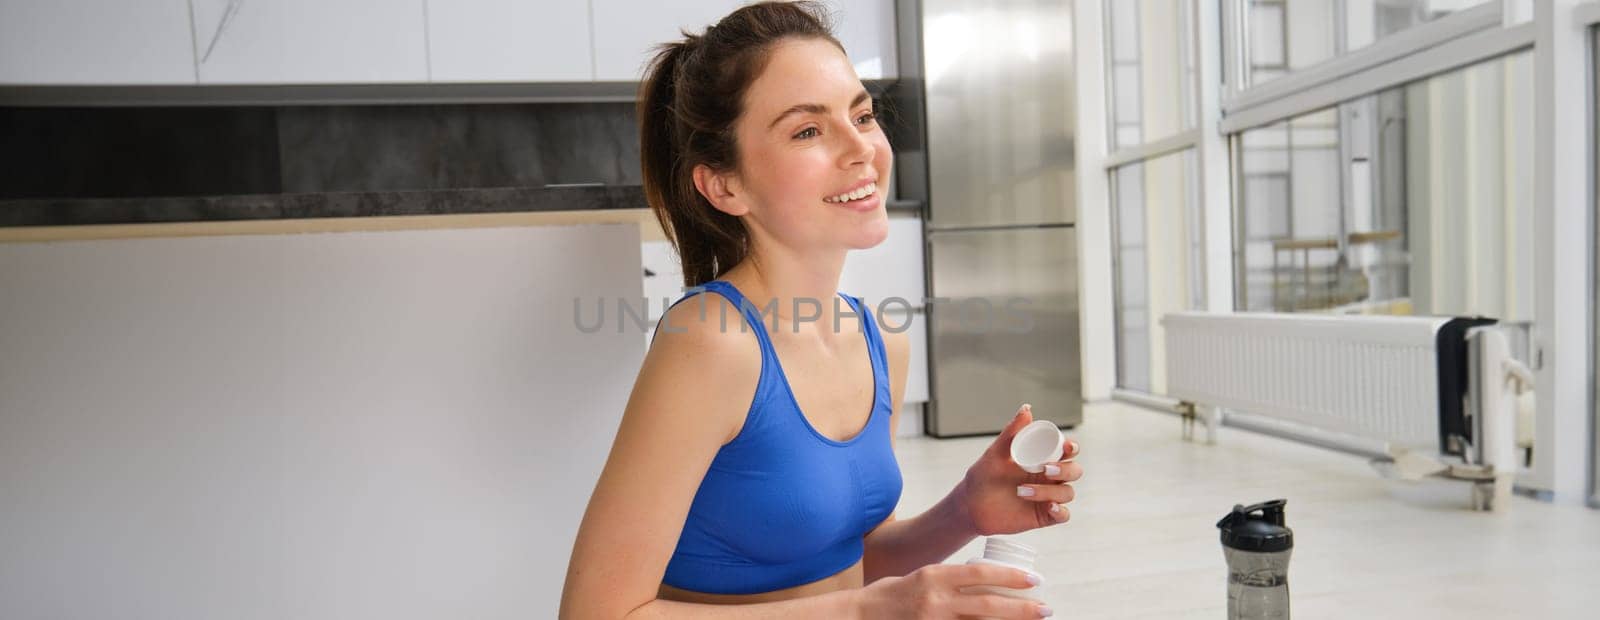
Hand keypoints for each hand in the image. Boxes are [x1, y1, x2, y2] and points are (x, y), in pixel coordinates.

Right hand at [854, 563, 1051, 618]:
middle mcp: (935, 600)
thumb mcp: (922, 576)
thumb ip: (949, 580)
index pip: (980, 574)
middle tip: (1045, 609)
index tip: (1034, 580)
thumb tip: (983, 582)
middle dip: (1021, 608)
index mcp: (934, 576)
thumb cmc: (891, 594)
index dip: (1010, 577)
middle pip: (988, 605)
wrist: (859, 616)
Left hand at [955, 404, 1082, 535]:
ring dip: (1050, 491)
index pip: (1066, 452)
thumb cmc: (982, 476)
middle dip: (1066, 469)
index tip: (1066, 447)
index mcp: (1040, 459)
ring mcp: (1047, 497)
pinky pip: (1063, 515)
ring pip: (1067, 493)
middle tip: (1045, 470)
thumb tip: (1027, 409)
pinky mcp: (1044, 516)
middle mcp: (1048, 478)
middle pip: (1074, 471)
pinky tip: (1048, 506)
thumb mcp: (995, 453)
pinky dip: (1060, 511)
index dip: (1072, 448)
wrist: (970, 505)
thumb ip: (1011, 432)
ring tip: (1022, 491)